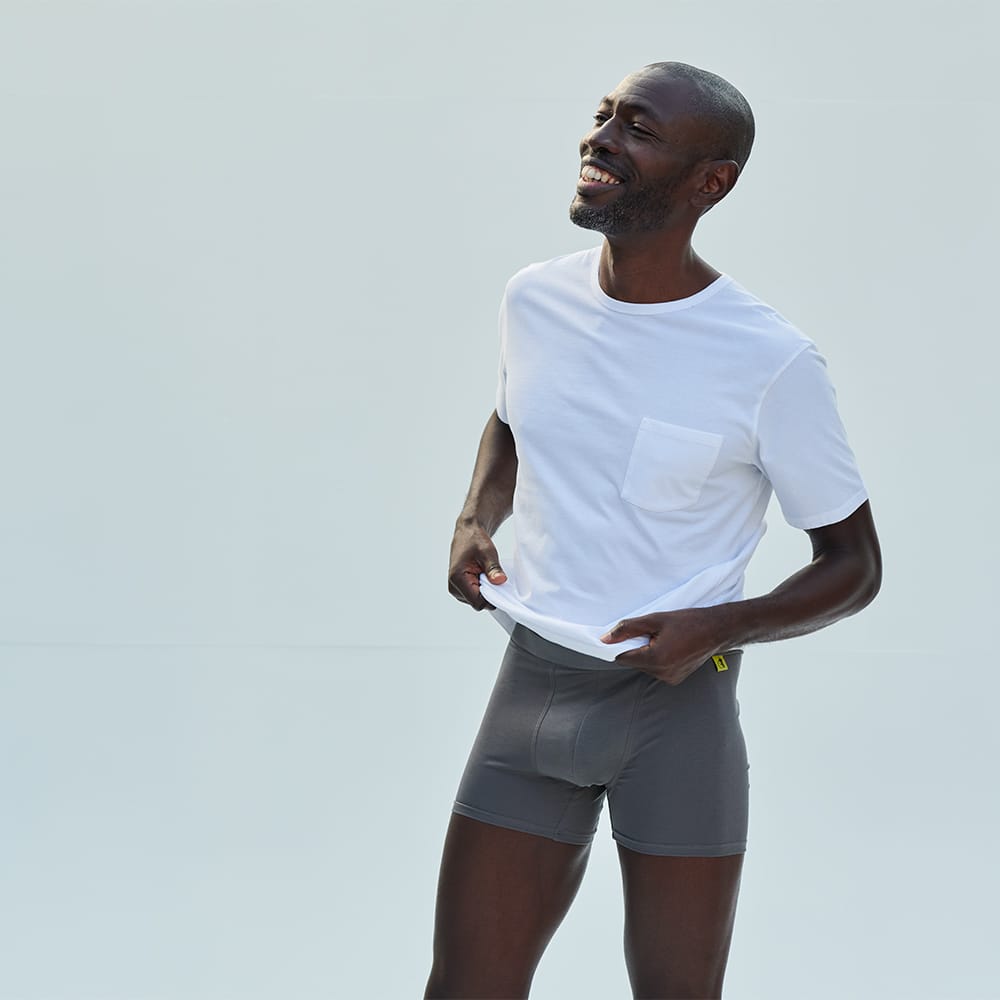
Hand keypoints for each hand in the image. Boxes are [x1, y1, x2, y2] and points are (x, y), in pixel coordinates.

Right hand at [447, 519, 506, 610]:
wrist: (468, 532)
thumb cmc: (475, 539)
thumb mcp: (488, 552)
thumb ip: (493, 568)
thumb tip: (500, 581)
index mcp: (457, 578)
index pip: (477, 603)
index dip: (491, 598)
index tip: (498, 585)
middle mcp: (453, 587)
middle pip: (477, 604)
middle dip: (489, 593)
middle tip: (491, 575)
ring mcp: (456, 589)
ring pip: (477, 601)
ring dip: (486, 590)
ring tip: (485, 573)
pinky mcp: (460, 588)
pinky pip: (475, 596)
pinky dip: (483, 588)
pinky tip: (483, 576)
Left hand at [599, 606, 733, 684]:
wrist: (717, 629)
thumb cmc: (688, 622)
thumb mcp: (654, 619)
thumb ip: (627, 629)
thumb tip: (605, 638)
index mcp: (656, 659)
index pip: (622, 658)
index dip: (619, 646)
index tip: (624, 636)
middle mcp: (662, 673)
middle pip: (634, 662)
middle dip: (637, 648)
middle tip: (651, 633)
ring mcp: (670, 678)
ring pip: (645, 666)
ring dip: (648, 653)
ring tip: (664, 638)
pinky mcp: (676, 679)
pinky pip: (657, 669)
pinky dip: (658, 659)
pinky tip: (670, 646)